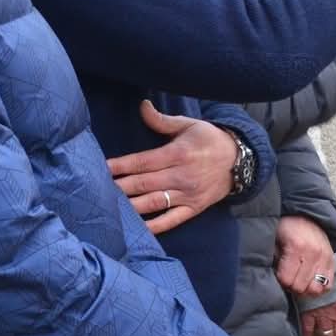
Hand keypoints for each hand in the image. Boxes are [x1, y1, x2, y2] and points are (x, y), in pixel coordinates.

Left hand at [105, 103, 237, 233]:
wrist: (240, 161)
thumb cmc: (210, 139)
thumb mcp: (189, 124)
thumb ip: (162, 120)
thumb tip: (142, 106)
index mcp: (178, 154)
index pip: (143, 161)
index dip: (121, 166)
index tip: (102, 169)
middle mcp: (182, 176)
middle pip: (143, 184)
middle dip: (120, 187)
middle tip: (95, 191)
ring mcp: (187, 195)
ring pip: (153, 203)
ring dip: (130, 206)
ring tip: (110, 208)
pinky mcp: (193, 209)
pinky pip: (171, 220)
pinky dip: (154, 226)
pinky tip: (136, 229)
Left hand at [273, 216, 335, 298]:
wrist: (306, 215)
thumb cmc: (287, 227)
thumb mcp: (274, 239)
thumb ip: (273, 258)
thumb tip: (272, 278)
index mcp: (297, 246)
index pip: (287, 280)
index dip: (280, 280)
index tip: (278, 274)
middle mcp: (314, 253)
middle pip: (301, 287)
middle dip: (291, 286)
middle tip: (287, 277)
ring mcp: (325, 258)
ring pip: (316, 289)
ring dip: (305, 288)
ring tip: (298, 280)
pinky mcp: (332, 261)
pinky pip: (328, 285)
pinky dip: (318, 286)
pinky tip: (309, 280)